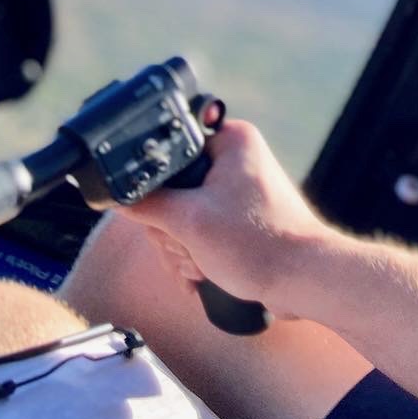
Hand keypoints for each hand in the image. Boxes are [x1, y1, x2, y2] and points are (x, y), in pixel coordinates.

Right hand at [119, 119, 333, 316]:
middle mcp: (236, 158)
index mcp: (230, 140)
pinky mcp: (239, 218)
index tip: (169, 218)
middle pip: (173, 192)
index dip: (161, 191)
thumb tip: (117, 197)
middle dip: (174, 232)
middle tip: (191, 247)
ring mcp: (238, 191)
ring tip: (203, 264)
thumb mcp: (190, 222)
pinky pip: (200, 232)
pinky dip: (197, 256)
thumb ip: (148, 205)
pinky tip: (205, 274)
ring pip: (183, 218)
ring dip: (184, 250)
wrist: (300, 279)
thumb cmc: (258, 242)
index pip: (170, 154)